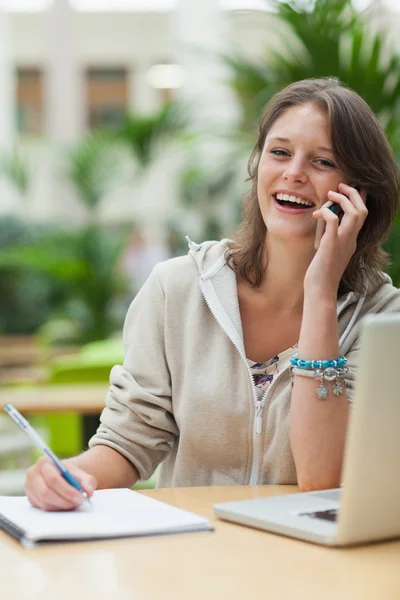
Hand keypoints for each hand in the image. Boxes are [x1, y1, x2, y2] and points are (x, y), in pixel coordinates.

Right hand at [25, 456, 96, 510]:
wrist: (61, 474)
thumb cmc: (70, 474)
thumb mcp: (81, 474)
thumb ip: (87, 481)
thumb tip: (89, 491)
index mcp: (45, 461)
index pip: (53, 478)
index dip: (67, 490)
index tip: (80, 497)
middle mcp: (33, 473)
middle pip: (46, 492)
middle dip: (64, 500)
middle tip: (78, 502)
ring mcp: (29, 486)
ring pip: (44, 502)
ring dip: (61, 505)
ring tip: (74, 503)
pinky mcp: (30, 498)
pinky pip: (42, 507)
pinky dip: (55, 508)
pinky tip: (65, 504)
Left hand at [304, 183, 367, 297]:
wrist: (320, 291)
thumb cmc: (321, 274)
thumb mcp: (328, 252)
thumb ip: (329, 238)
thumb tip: (323, 224)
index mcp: (350, 241)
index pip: (361, 216)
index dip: (360, 199)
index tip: (353, 188)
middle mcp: (350, 240)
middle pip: (363, 210)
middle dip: (353, 194)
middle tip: (341, 185)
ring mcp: (343, 242)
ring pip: (355, 213)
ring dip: (343, 199)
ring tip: (331, 193)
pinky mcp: (331, 245)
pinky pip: (334, 221)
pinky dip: (328, 212)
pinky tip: (318, 212)